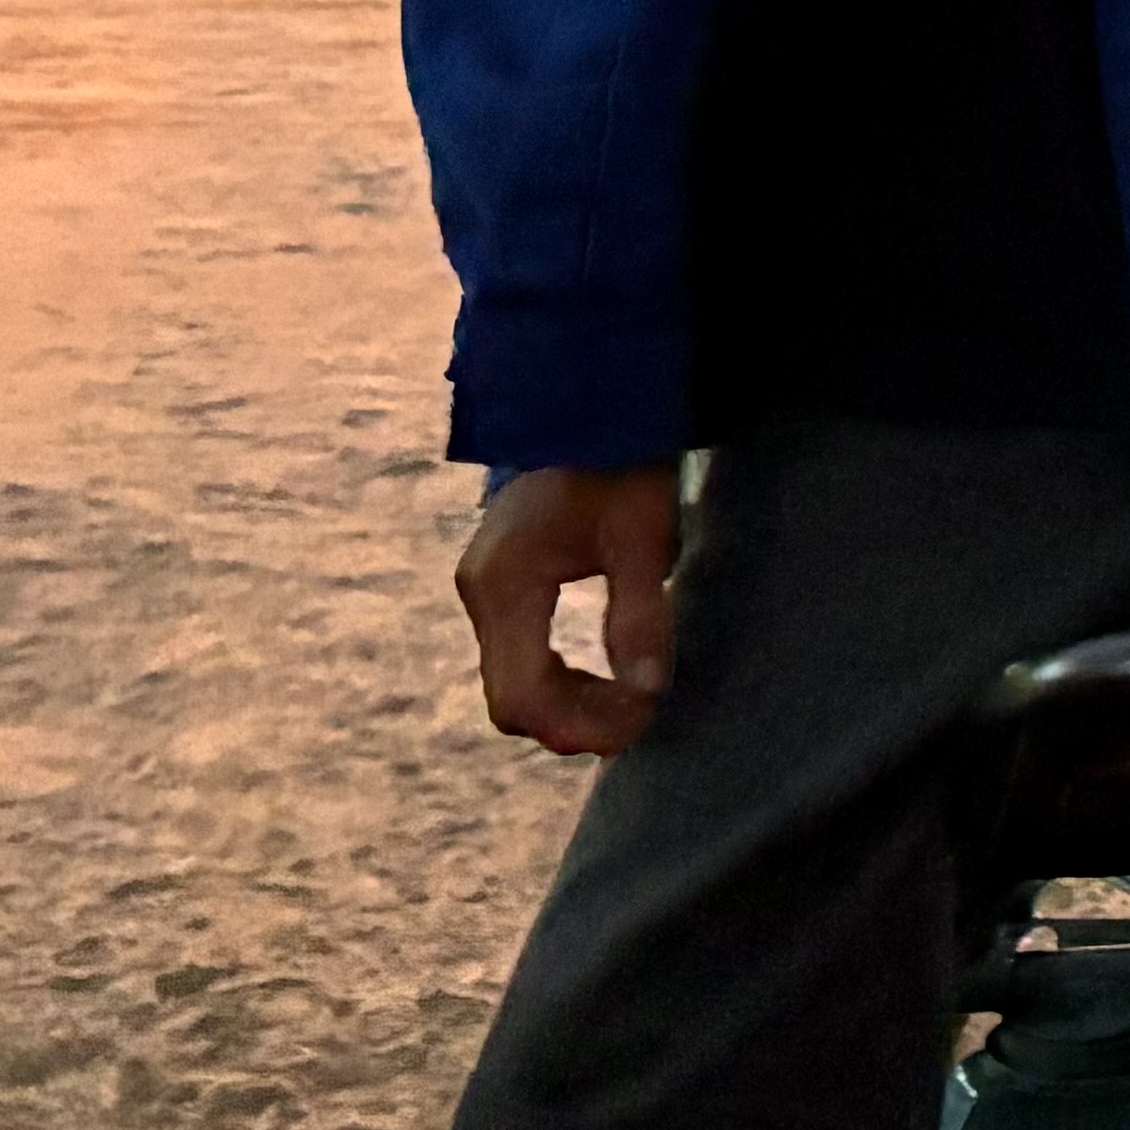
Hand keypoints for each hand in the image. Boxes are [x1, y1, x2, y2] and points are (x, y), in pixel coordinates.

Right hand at [458, 461, 681, 755]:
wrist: (589, 403)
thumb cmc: (620, 460)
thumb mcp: (643, 535)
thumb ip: (640, 615)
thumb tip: (648, 692)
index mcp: (506, 583)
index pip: (523, 696)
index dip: (581, 726)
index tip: (642, 717)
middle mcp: (481, 592)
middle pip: (513, 701)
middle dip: (578, 722)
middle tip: (644, 715)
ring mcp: (484, 589)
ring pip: (513, 686)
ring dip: (571, 706)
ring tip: (633, 700)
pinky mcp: (500, 586)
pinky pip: (519, 659)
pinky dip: (561, 681)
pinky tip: (606, 679)